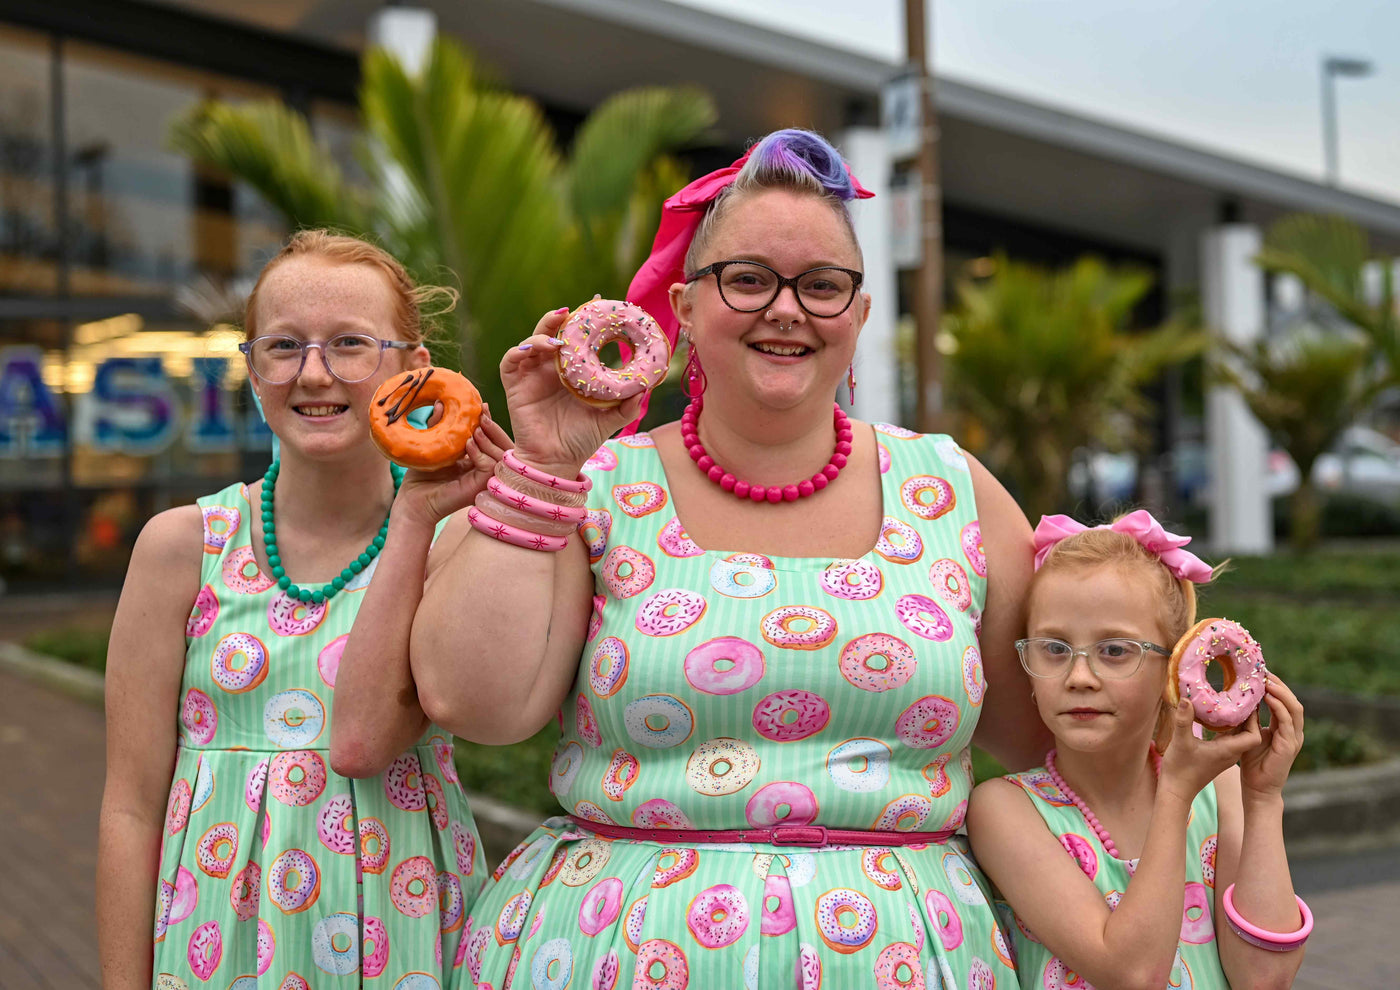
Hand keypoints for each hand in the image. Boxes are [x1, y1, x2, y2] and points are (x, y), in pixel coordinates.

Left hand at [393, 405, 512, 527]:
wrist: (413, 499)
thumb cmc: (422, 475)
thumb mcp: (434, 443)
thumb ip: (439, 425)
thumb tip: (440, 402)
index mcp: (478, 460)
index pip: (493, 440)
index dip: (490, 423)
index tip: (481, 406)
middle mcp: (486, 471)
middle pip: (504, 446)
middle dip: (494, 428)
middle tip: (482, 414)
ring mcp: (485, 480)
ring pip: (502, 456)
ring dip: (489, 439)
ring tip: (474, 430)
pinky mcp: (479, 487)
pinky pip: (490, 467)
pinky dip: (481, 454)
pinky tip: (468, 446)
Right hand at [500, 309, 644, 476]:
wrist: (557, 463)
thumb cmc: (580, 441)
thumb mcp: (610, 419)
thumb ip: (628, 404)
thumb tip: (647, 386)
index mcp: (571, 372)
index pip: (575, 339)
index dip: (582, 321)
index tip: (598, 302)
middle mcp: (550, 370)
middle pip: (551, 333)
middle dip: (559, 319)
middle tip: (573, 311)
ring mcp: (531, 376)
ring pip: (531, 342)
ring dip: (541, 333)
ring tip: (557, 336)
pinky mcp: (515, 387)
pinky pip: (510, 361)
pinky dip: (519, 350)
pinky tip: (534, 349)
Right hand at [1158, 700, 1262, 803]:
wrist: (1176, 791)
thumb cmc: (1180, 770)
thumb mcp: (1180, 742)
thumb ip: (1184, 720)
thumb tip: (1186, 698)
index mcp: (1228, 750)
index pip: (1255, 736)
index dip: (1255, 720)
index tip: (1248, 703)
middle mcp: (1231, 752)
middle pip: (1250, 733)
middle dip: (1249, 715)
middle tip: (1242, 696)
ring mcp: (1224, 754)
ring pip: (1239, 734)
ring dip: (1238, 720)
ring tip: (1232, 700)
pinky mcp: (1217, 754)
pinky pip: (1229, 737)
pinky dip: (1228, 725)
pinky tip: (1218, 715)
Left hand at [1238, 675, 1304, 799]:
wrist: (1257, 787)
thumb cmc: (1252, 762)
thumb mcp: (1250, 733)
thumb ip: (1250, 717)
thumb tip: (1241, 698)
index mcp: (1285, 727)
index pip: (1284, 700)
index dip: (1275, 685)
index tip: (1260, 671)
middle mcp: (1293, 731)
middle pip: (1292, 700)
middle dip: (1279, 684)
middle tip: (1264, 671)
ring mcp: (1293, 738)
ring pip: (1294, 708)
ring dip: (1281, 692)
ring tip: (1267, 680)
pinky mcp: (1289, 746)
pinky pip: (1286, 722)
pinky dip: (1279, 707)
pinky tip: (1268, 697)